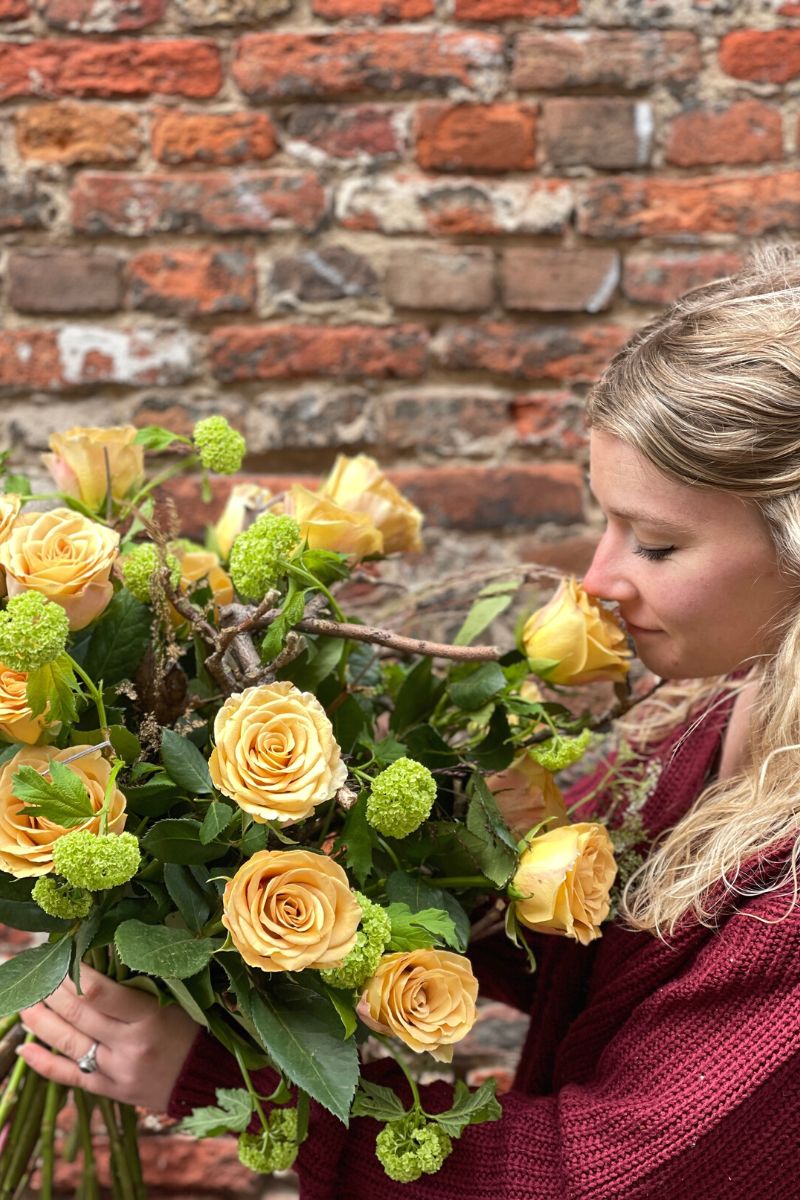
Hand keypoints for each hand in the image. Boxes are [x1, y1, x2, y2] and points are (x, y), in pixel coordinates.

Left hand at [18, 963, 200, 1112]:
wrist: (206, 1079)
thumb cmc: (193, 1028)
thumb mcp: (175, 999)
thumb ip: (141, 983)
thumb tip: (103, 954)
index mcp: (150, 1016)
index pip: (101, 992)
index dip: (75, 974)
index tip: (63, 956)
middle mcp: (130, 1045)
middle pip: (79, 1015)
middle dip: (52, 992)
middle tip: (39, 975)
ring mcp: (116, 1071)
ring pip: (68, 1044)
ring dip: (40, 1022)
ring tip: (25, 1005)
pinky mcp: (110, 1090)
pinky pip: (70, 1076)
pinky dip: (43, 1063)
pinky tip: (26, 1048)